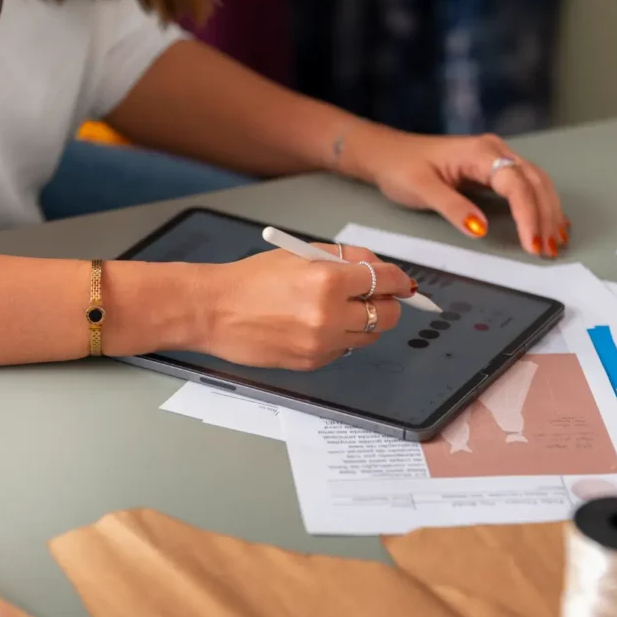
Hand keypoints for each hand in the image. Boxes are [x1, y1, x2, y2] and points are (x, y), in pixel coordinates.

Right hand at [199, 244, 415, 369]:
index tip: (403, 282)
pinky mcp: (312, 362)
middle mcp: (329, 315)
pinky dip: (342, 337)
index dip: (399, 280)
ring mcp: (322, 343)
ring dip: (367, 322)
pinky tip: (320, 325)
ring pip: (370, 336)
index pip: (386, 280)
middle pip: (387, 314)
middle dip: (389, 303)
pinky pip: (344, 350)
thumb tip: (379, 267)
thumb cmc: (251, 279)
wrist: (213, 311)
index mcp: (328, 281)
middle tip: (378, 296)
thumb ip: (345, 258)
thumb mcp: (300, 253)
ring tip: (345, 309)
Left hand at [347, 126, 567, 257]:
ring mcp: (497, 158)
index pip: (516, 184)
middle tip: (548, 251)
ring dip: (548, 213)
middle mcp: (494, 151)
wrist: (388, 154)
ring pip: (536, 183)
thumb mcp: (422, 190)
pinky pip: (528, 186)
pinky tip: (550, 224)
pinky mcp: (495, 169)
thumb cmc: (401, 168)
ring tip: (555, 243)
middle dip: (545, 217)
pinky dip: (541, 205)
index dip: (528, 214)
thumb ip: (453, 208)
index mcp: (479, 152)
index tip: (532, 243)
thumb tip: (481, 229)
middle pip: (534, 182)